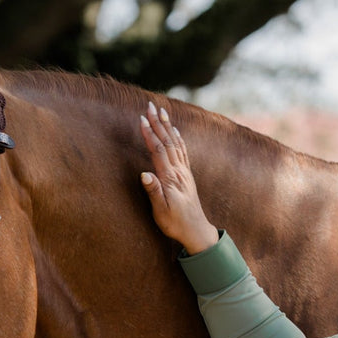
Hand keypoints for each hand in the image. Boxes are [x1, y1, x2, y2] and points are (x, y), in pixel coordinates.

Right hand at [139, 101, 218, 254]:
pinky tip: (174, 130)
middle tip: (150, 106)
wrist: (196, 231)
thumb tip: (144, 173)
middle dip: (158, 123)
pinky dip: (177, 138)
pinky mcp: (187, 175)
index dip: (149, 134)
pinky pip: (182, 151)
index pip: (158, 151)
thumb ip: (154, 191)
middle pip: (167, 142)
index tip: (141, 119)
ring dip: (167, 126)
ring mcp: (184, 172)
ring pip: (175, 143)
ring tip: (161, 110)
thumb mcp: (161, 211)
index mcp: (170, 179)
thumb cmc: (175, 223)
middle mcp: (179, 172)